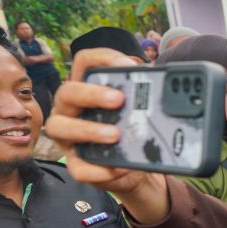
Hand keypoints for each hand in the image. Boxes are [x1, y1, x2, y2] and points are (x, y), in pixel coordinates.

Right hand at [45, 47, 170, 221]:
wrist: (136, 169)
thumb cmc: (133, 132)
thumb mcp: (141, 112)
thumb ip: (146, 98)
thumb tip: (167, 90)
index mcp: (87, 89)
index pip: (85, 62)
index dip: (103, 58)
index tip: (128, 65)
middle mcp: (70, 109)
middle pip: (68, 91)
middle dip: (92, 93)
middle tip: (119, 99)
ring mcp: (68, 137)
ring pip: (59, 127)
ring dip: (88, 129)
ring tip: (115, 134)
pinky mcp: (75, 164)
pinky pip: (78, 167)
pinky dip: (96, 169)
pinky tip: (115, 168)